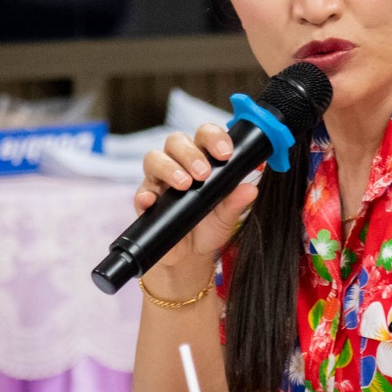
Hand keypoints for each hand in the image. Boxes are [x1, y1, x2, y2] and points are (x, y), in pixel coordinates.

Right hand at [135, 122, 258, 285]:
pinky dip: (145, 195)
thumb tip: (251, 189)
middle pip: (175, 141)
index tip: (226, 153)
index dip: (214, 137)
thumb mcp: (227, 216)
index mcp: (200, 158)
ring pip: (153, 158)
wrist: (191, 255)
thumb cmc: (209, 226)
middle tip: (203, 173)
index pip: (204, 135)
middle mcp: (176, 163)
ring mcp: (158, 181)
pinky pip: (139, 193)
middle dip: (190, 154)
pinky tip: (153, 201)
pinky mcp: (144, 202)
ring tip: (185, 185)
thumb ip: (236, 201)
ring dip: (169, 168)